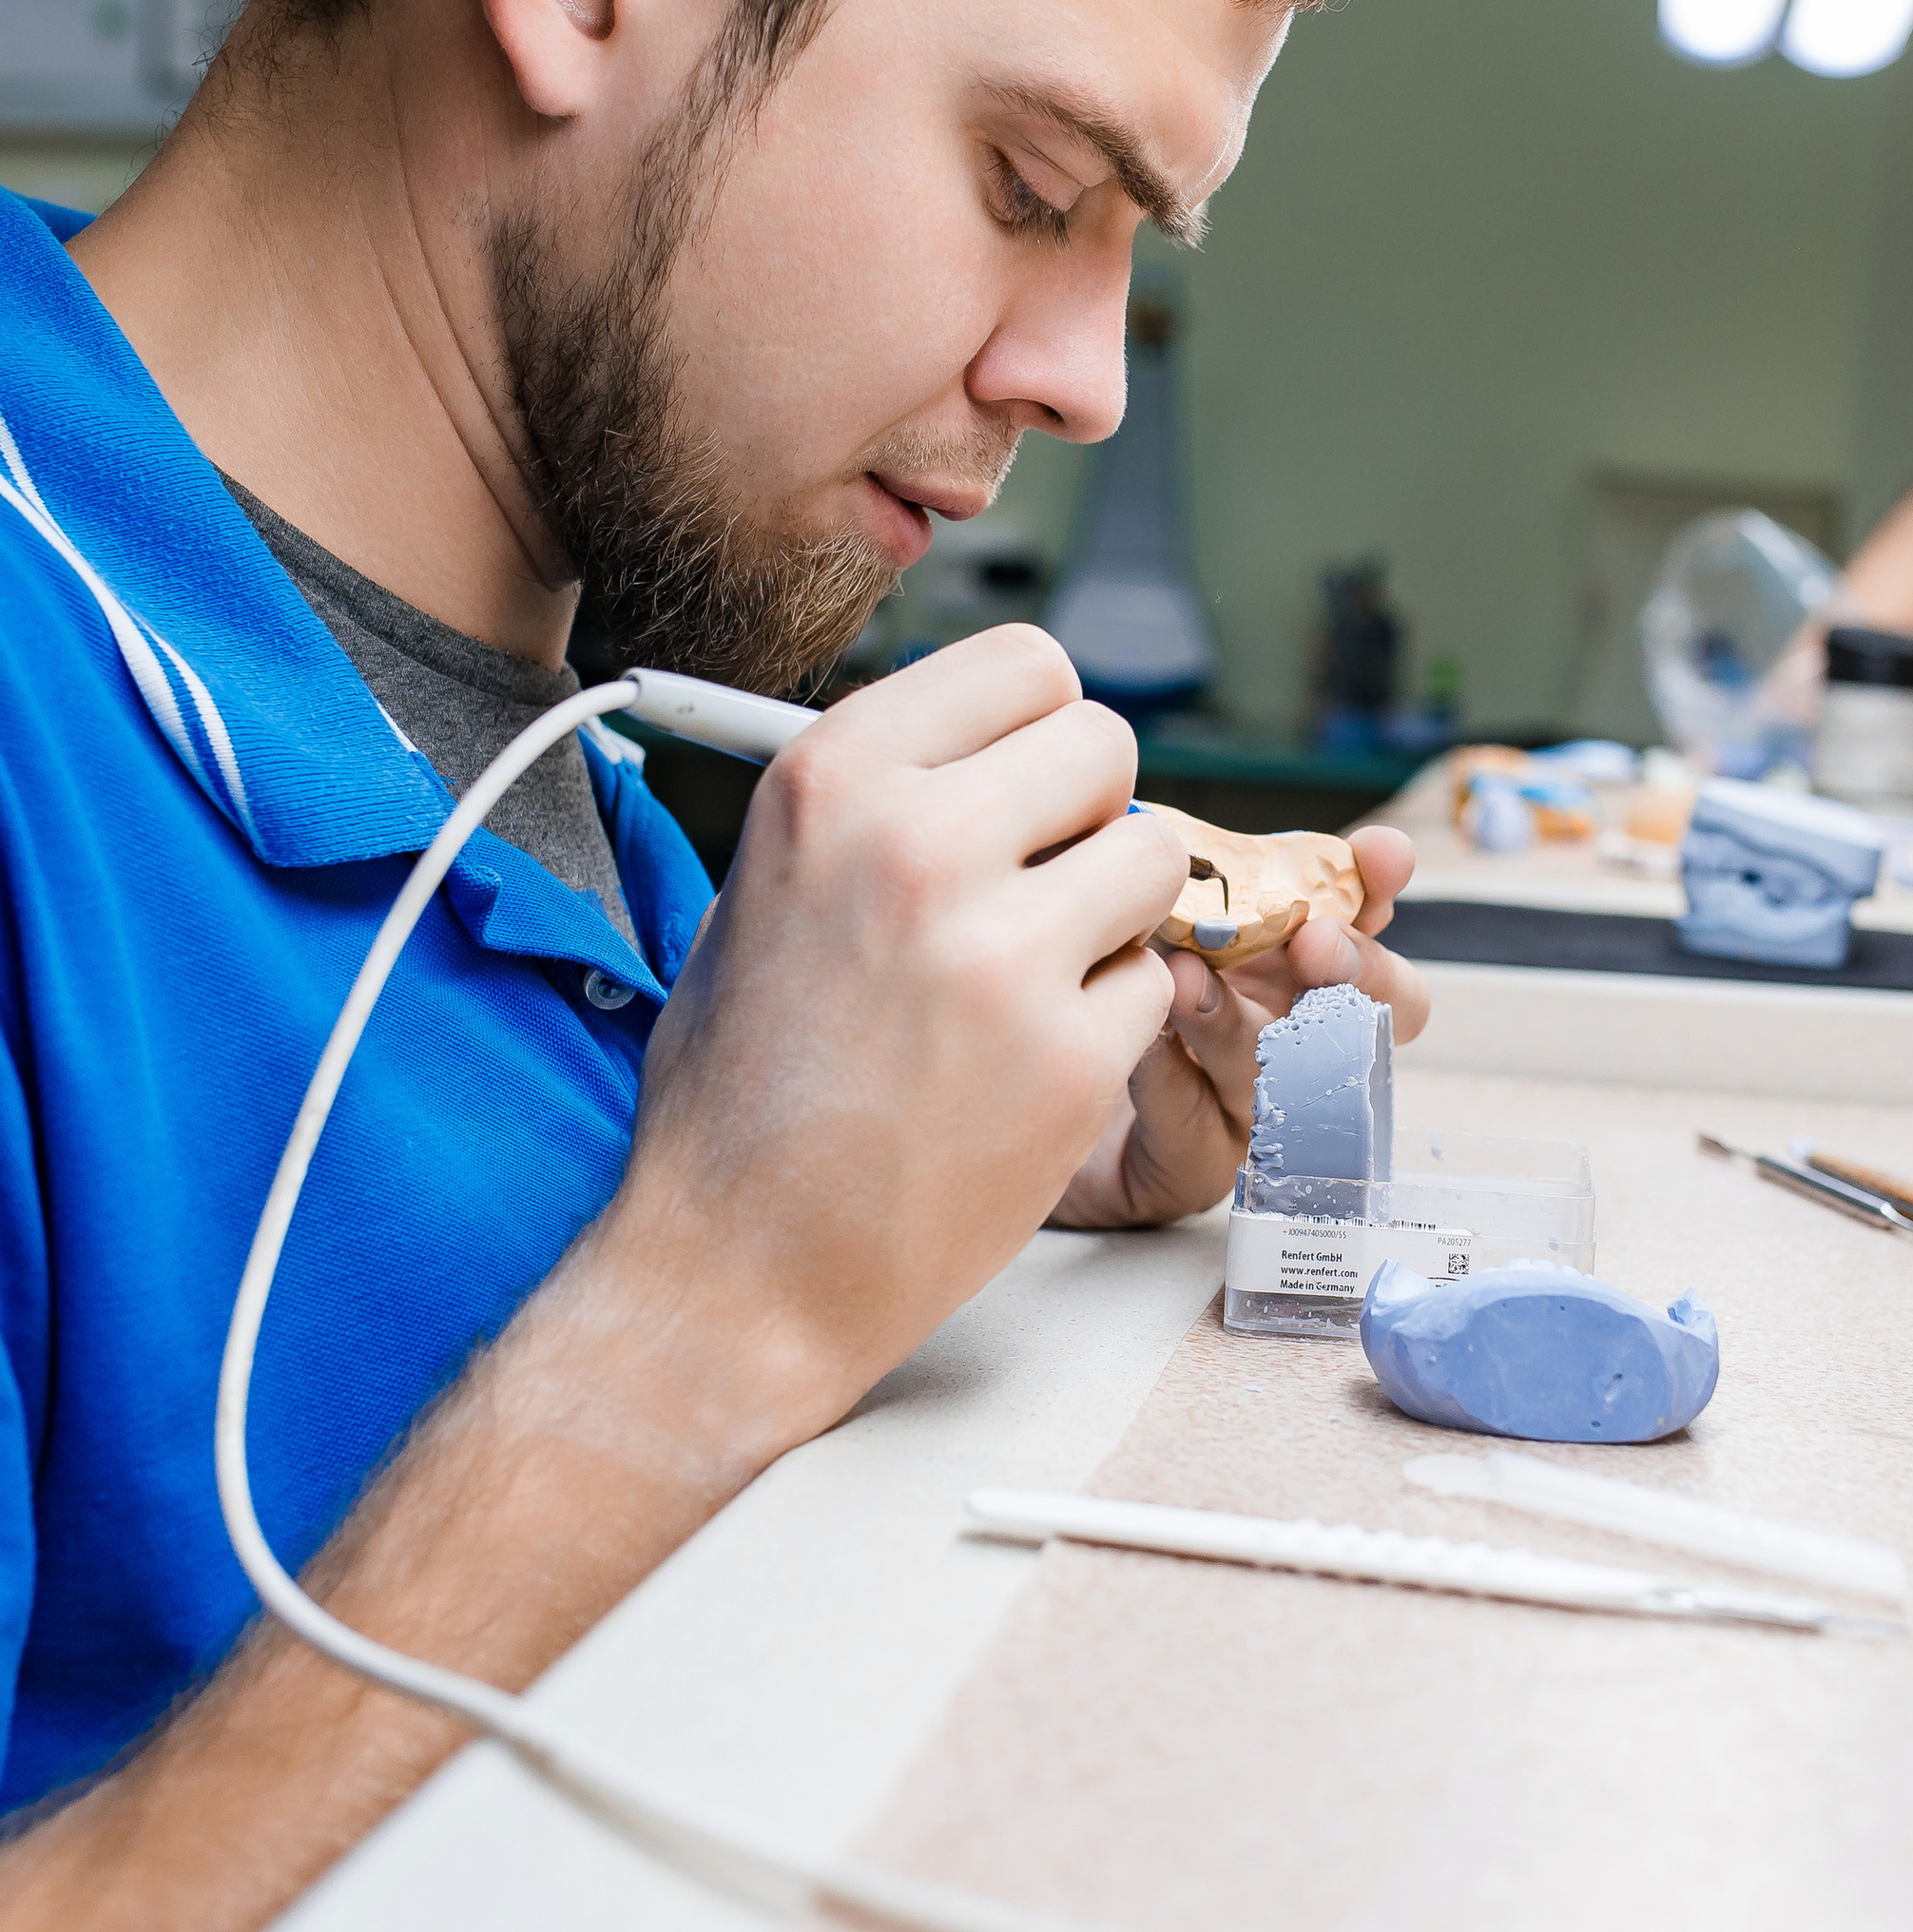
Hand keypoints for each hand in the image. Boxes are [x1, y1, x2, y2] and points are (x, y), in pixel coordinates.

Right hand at [592, 623, 1188, 1451]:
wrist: (738, 1268)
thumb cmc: (744, 1085)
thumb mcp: (761, 890)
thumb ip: (879, 801)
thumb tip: (990, 745)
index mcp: (835, 778)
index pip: (1027, 663)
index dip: (1039, 728)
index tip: (1024, 781)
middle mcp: (919, 844)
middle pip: (1108, 745)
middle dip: (1088, 814)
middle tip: (1038, 885)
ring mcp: (1003, 955)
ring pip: (1154, 863)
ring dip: (1113, 914)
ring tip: (1032, 975)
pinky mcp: (1073, 1061)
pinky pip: (1154, 986)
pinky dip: (1110, 1023)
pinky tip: (1024, 1067)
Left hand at [1054, 823, 1430, 1227]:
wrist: (1000, 1086)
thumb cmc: (1065, 971)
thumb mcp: (1109, 903)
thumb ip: (1152, 865)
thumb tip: (1150, 818)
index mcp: (1282, 956)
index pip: (1363, 920)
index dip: (1380, 887)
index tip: (1380, 855)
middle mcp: (1284, 1032)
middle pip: (1369, 1013)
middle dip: (1353, 970)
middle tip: (1315, 938)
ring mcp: (1247, 1107)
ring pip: (1282, 1071)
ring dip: (1238, 1018)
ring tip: (1187, 978)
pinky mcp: (1191, 1169)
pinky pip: (1201, 1130)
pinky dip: (1172, 1080)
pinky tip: (1139, 1044)